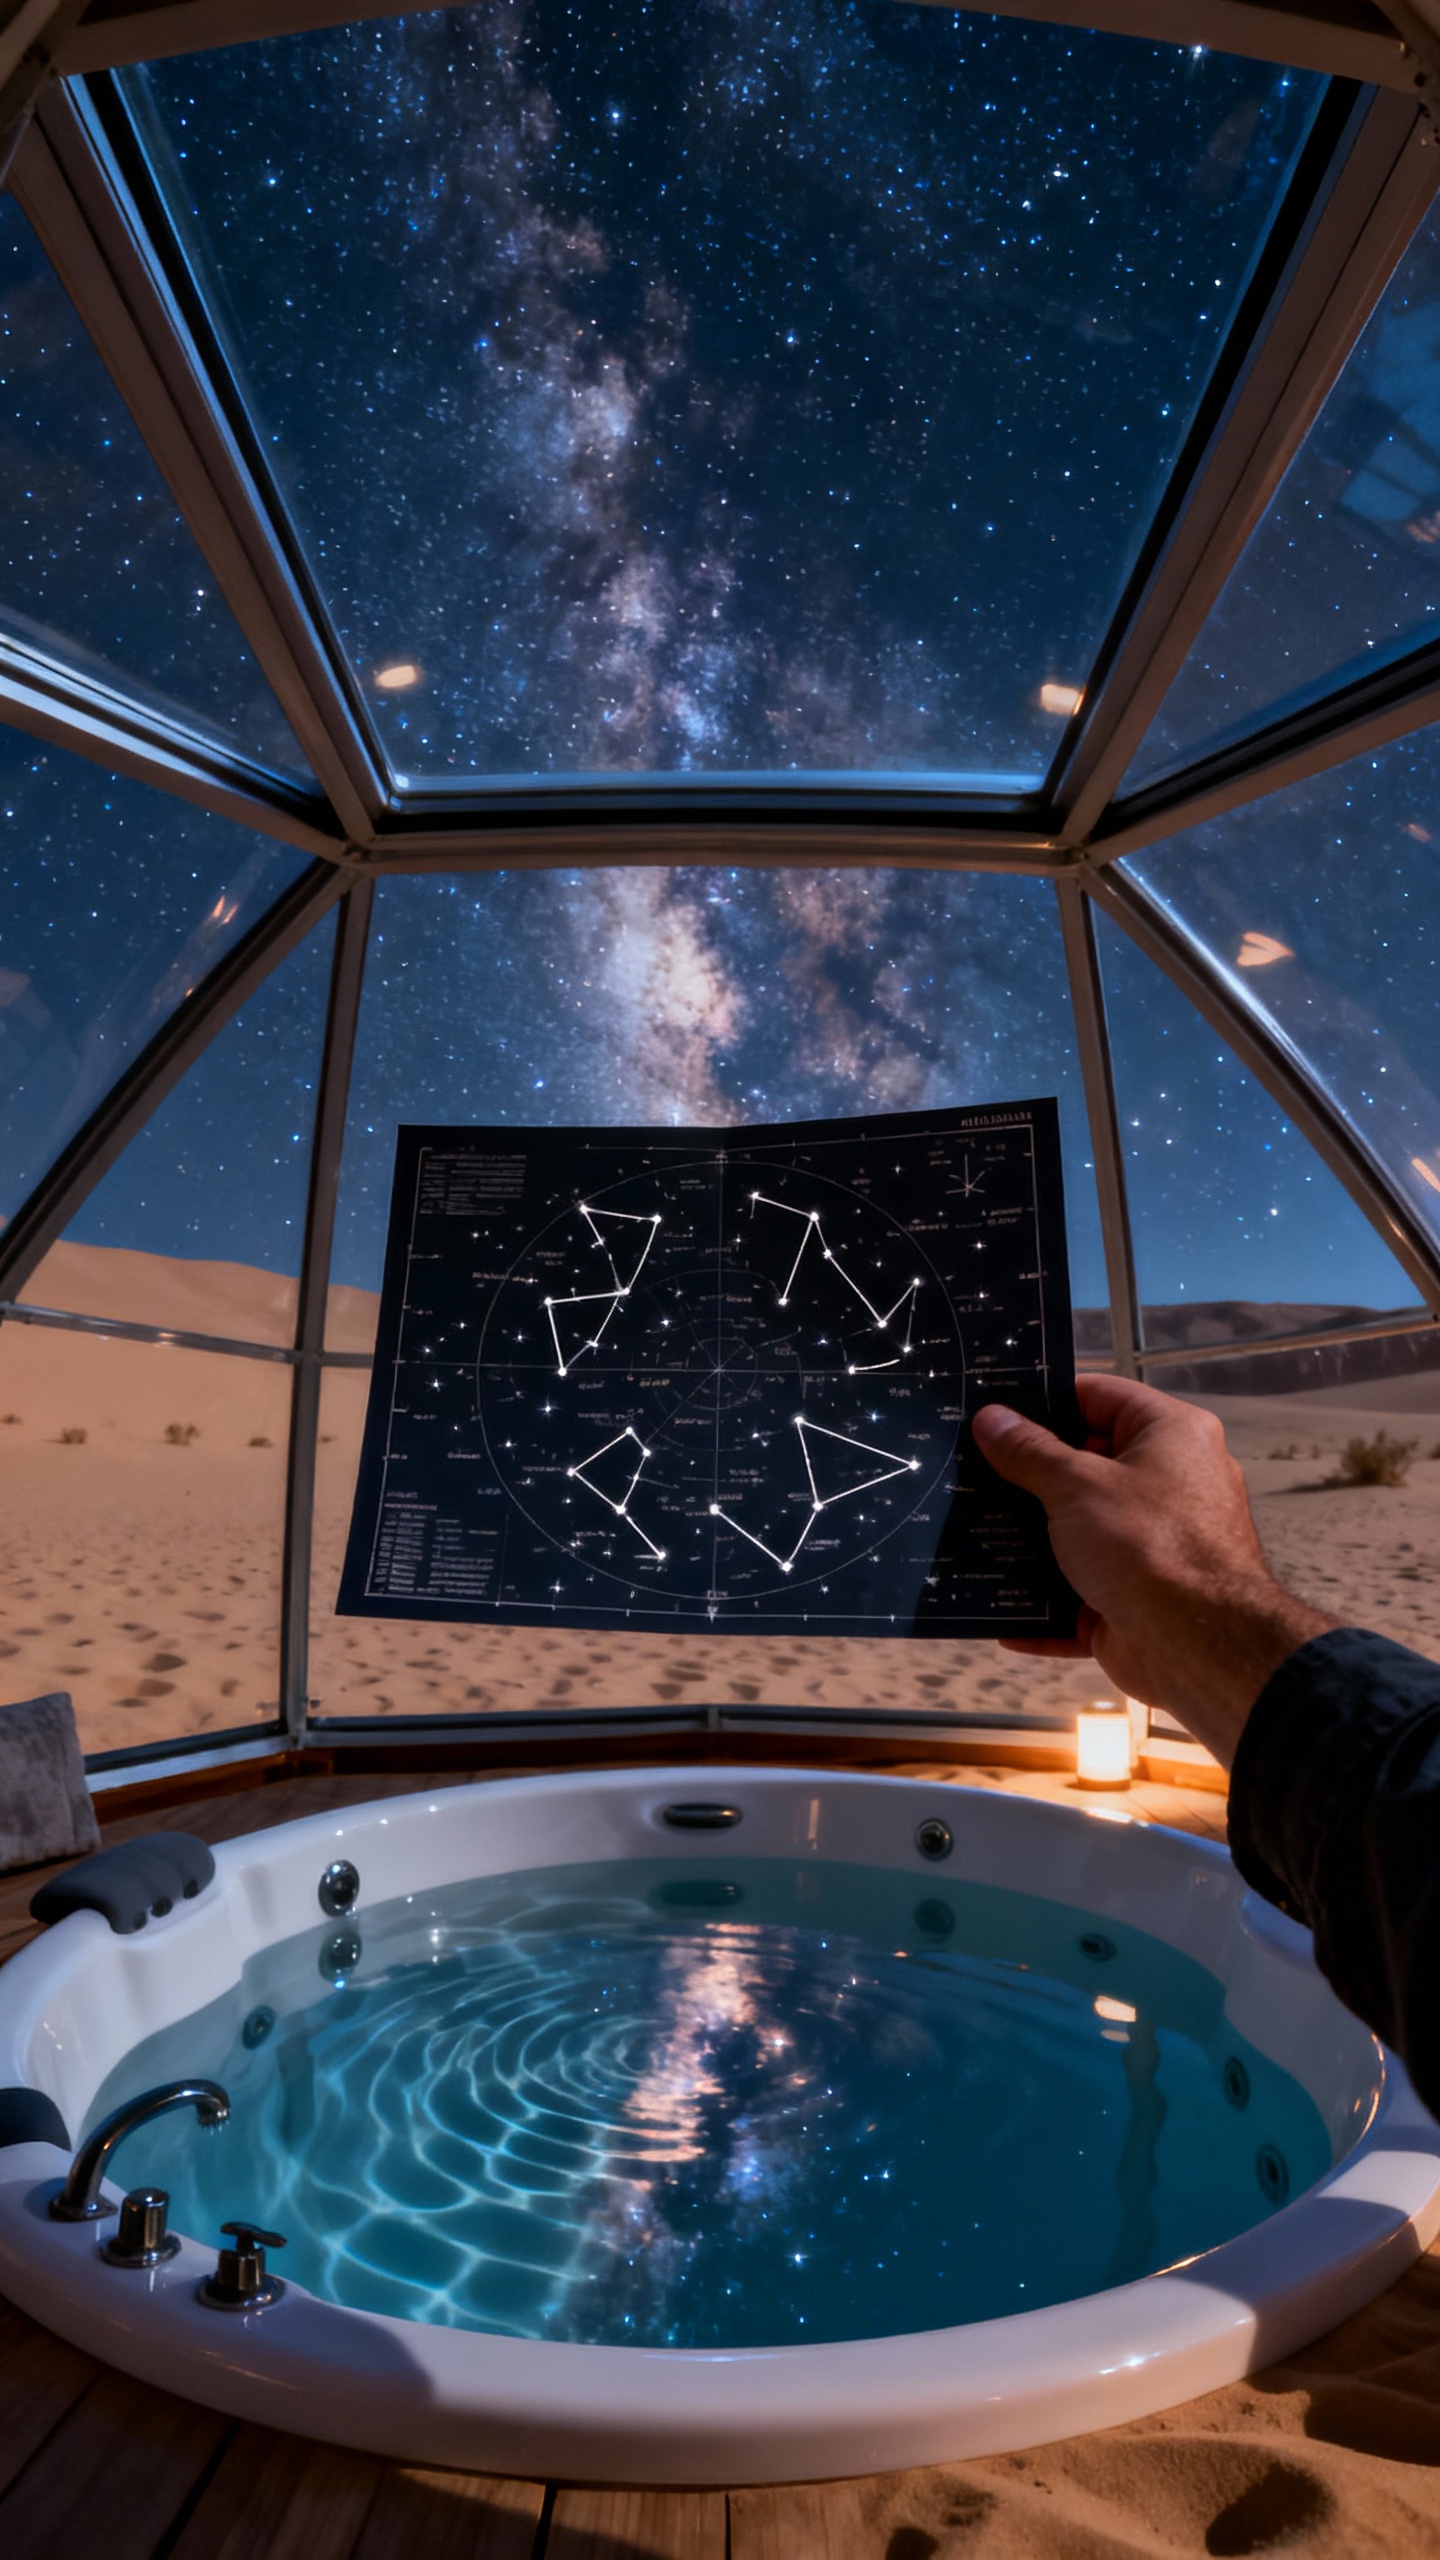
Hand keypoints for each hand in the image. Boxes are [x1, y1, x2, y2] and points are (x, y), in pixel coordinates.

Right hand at [971, 1374, 1333, 1766]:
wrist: (1200, 1647)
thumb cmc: (1147, 1543)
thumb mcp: (1077, 1485)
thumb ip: (1029, 1452)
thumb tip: (991, 1417)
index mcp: (1171, 1435)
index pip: (1099, 1397)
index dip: (1045, 1399)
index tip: (991, 1408)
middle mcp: (1170, 1484)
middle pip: (1087, 1466)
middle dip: (1029, 1474)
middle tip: (966, 1468)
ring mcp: (1154, 1546)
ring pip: (1081, 1534)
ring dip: (1031, 1540)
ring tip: (968, 1529)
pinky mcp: (1138, 1601)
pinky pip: (1080, 1595)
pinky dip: (1043, 1604)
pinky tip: (996, 1607)